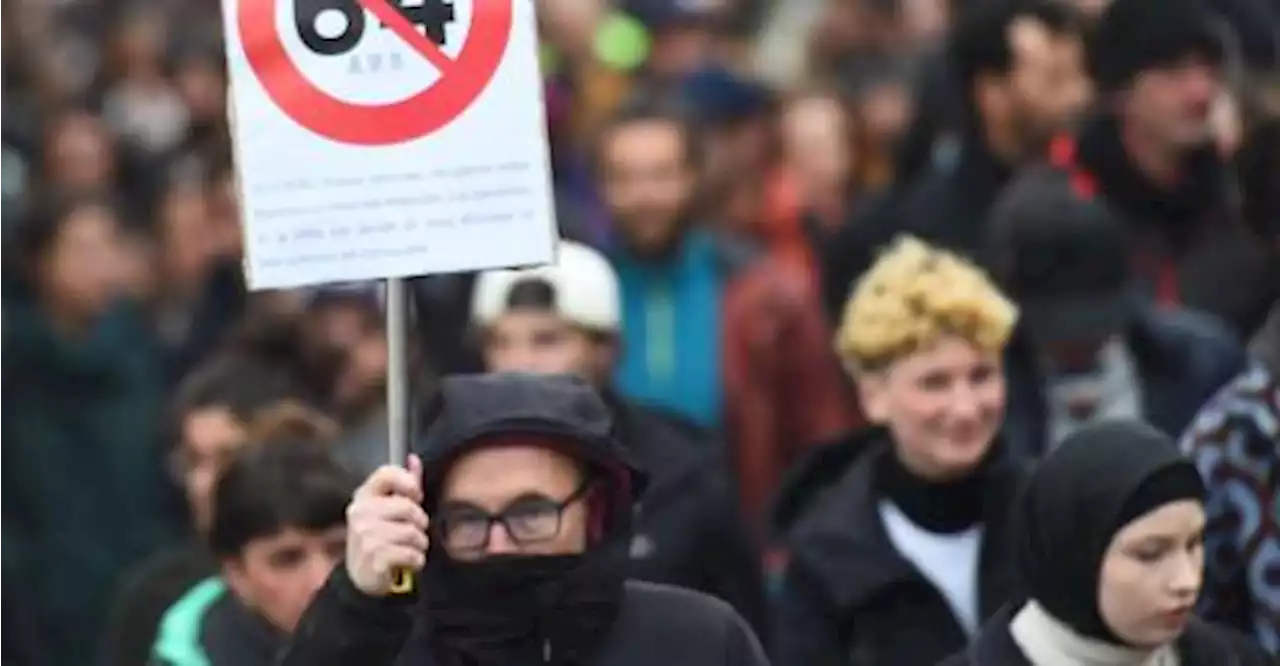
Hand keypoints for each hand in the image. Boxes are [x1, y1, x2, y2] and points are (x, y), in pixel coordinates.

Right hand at [345, 455, 429, 596]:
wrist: (362, 576)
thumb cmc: (380, 536)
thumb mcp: (388, 507)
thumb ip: (404, 483)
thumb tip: (414, 458)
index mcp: (364, 495)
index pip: (387, 473)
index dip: (408, 482)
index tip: (416, 497)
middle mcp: (361, 513)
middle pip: (408, 507)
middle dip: (420, 522)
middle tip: (414, 532)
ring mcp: (365, 535)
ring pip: (413, 533)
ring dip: (420, 544)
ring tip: (411, 548)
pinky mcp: (374, 557)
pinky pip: (412, 554)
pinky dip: (417, 560)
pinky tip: (409, 561)